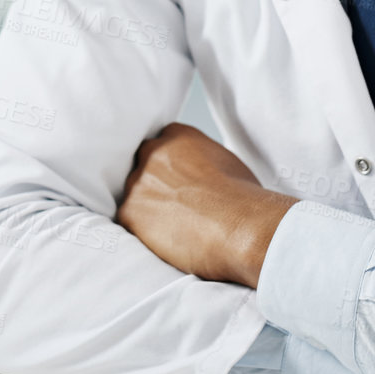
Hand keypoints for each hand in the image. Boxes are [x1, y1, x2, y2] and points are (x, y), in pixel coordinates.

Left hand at [114, 122, 298, 287]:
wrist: (243, 229)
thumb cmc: (246, 201)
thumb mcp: (227, 164)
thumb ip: (202, 160)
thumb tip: (201, 171)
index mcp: (178, 135)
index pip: (161, 142)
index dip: (168, 164)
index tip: (177, 181)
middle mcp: (154, 152)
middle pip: (142, 165)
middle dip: (154, 182)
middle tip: (173, 204)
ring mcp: (138, 180)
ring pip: (134, 193)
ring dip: (147, 207)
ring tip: (173, 226)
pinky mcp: (130, 211)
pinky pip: (128, 219)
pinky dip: (142, 229)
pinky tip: (165, 238)